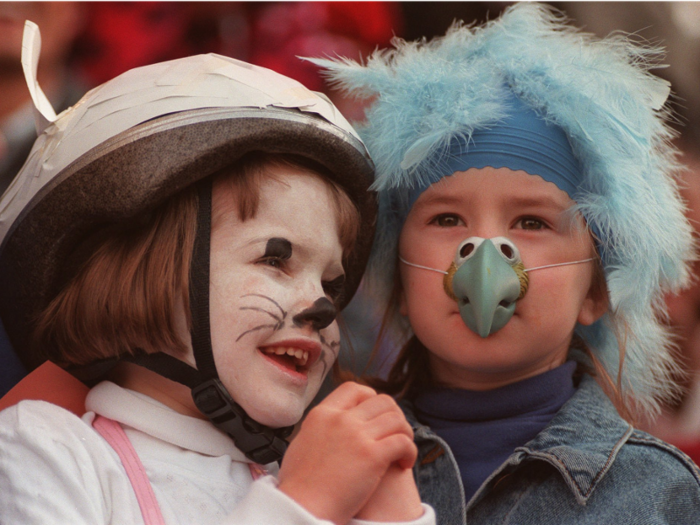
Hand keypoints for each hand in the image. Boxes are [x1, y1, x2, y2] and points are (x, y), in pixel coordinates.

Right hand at [277, 382, 416, 524]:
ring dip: (405, 433)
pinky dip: (410, 452)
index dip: (370, 397)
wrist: (301, 508)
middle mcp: (341, 419)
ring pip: (396, 419)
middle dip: (394, 415)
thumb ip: (318, 429)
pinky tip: (405, 464)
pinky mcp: (372, 456)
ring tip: (403, 450)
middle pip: (381, 401)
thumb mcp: (301, 443)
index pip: (353, 389)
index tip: (376, 412)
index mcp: (322, 414)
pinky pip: (403, 442)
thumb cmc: (298, 486)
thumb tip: (327, 425)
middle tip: (395, 433)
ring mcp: (357, 436)